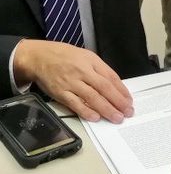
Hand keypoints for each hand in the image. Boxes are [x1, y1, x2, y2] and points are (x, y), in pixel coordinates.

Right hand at [13, 40, 132, 123]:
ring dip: (106, 109)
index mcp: (91, 61)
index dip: (122, 90)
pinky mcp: (60, 92)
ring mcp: (71, 83)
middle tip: (128, 112)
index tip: (129, 100)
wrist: (39, 57)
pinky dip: (86, 111)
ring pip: (92, 97)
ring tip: (117, 117)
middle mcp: (83, 71)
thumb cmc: (63, 56)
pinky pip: (75, 104)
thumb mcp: (85, 55)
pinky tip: (96, 118)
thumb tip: (113, 85)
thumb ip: (99, 69)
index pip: (111, 77)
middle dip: (118, 101)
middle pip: (104, 88)